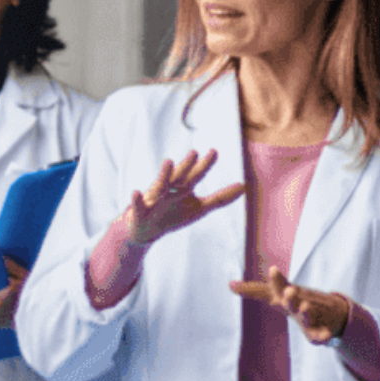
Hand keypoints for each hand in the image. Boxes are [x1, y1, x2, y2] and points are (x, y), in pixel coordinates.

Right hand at [123, 149, 245, 246]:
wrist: (144, 229)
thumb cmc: (173, 215)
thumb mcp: (198, 208)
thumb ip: (220, 198)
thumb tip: (244, 186)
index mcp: (182, 189)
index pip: (195, 175)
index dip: (204, 165)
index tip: (214, 151)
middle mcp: (168, 190)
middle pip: (180, 177)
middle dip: (187, 166)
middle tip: (195, 152)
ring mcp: (153, 200)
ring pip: (160, 186)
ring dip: (164, 175)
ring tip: (169, 162)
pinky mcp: (140, 211)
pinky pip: (138, 205)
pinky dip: (136, 200)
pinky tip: (135, 192)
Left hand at [230, 266, 350, 344]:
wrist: (328, 311)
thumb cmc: (293, 300)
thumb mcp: (274, 294)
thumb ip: (253, 289)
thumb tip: (229, 284)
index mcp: (285, 295)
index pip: (277, 286)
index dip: (276, 279)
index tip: (273, 269)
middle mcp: (297, 304)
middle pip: (292, 300)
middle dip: (290, 296)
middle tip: (289, 290)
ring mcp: (309, 317)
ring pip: (306, 316)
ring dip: (305, 312)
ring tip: (305, 307)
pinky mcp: (318, 332)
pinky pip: (320, 335)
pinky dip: (323, 335)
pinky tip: (324, 336)